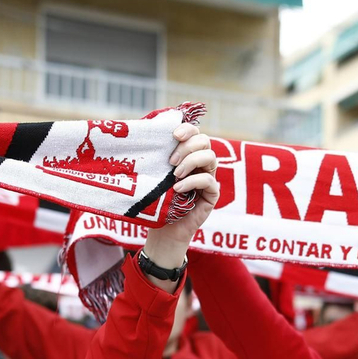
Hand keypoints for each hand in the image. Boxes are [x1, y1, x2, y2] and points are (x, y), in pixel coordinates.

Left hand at [142, 123, 218, 274]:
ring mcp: (208, 177)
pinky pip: (209, 180)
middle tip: (170, 161)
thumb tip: (145, 133)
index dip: (187, 128)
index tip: (173, 135)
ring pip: (210, 157)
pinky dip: (193, 181)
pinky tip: (178, 188)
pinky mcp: (212, 194)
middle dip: (187, 147)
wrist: (162, 229)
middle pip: (204, 141)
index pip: (194, 132)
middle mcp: (200, 163)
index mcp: (187, 154)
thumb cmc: (156, 199)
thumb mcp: (154, 174)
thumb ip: (156, 155)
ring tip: (174, 175)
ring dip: (191, 162)